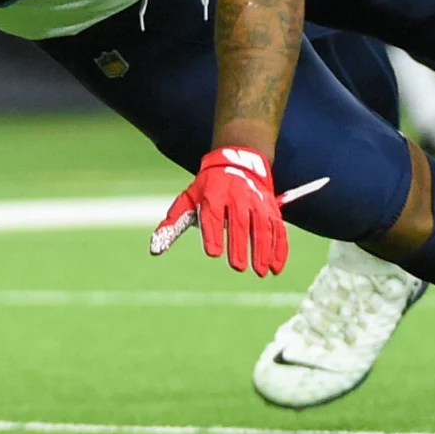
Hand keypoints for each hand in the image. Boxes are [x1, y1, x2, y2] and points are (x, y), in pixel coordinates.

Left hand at [150, 146, 287, 275]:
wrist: (239, 161)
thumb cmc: (208, 187)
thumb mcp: (188, 199)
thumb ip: (172, 225)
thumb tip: (155, 250)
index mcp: (213, 194)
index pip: (213, 215)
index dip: (213, 234)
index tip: (213, 253)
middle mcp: (238, 196)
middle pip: (240, 222)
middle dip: (240, 245)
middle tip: (237, 267)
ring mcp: (257, 202)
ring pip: (263, 227)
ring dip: (263, 250)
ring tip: (259, 271)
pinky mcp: (272, 209)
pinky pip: (278, 229)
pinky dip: (279, 249)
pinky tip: (276, 268)